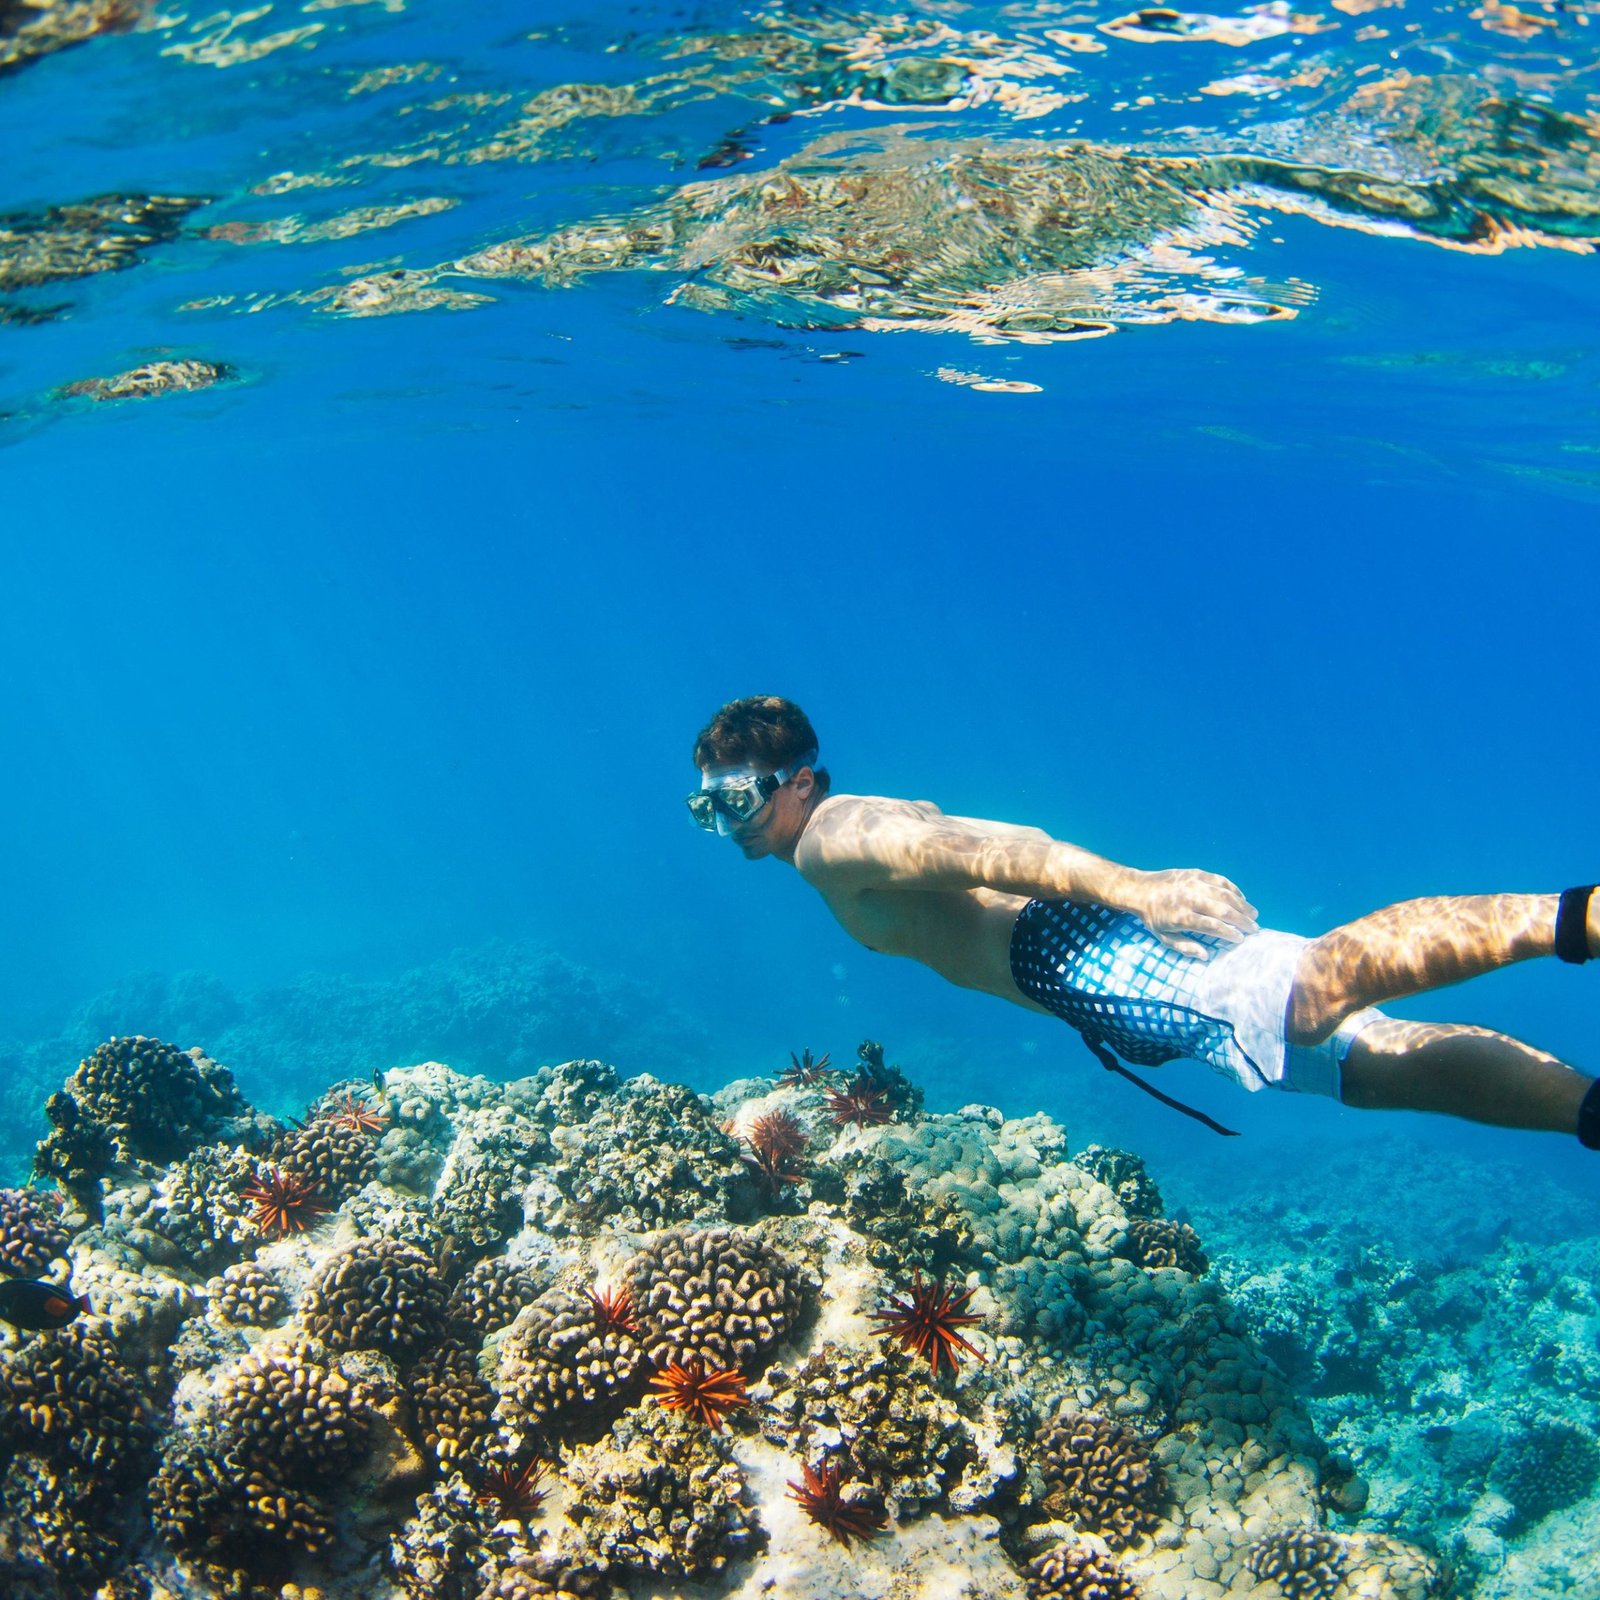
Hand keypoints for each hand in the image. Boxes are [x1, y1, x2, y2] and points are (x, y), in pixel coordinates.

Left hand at [1131, 868, 1258, 957]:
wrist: (1141, 889)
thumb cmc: (1155, 917)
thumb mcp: (1164, 937)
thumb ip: (1185, 947)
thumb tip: (1206, 955)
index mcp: (1181, 917)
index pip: (1213, 926)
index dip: (1230, 933)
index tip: (1241, 939)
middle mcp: (1189, 898)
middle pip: (1223, 910)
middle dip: (1242, 921)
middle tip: (1254, 929)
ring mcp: (1193, 883)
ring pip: (1225, 894)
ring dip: (1242, 905)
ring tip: (1254, 915)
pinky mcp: (1196, 873)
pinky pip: (1220, 881)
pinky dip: (1234, 890)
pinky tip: (1242, 899)